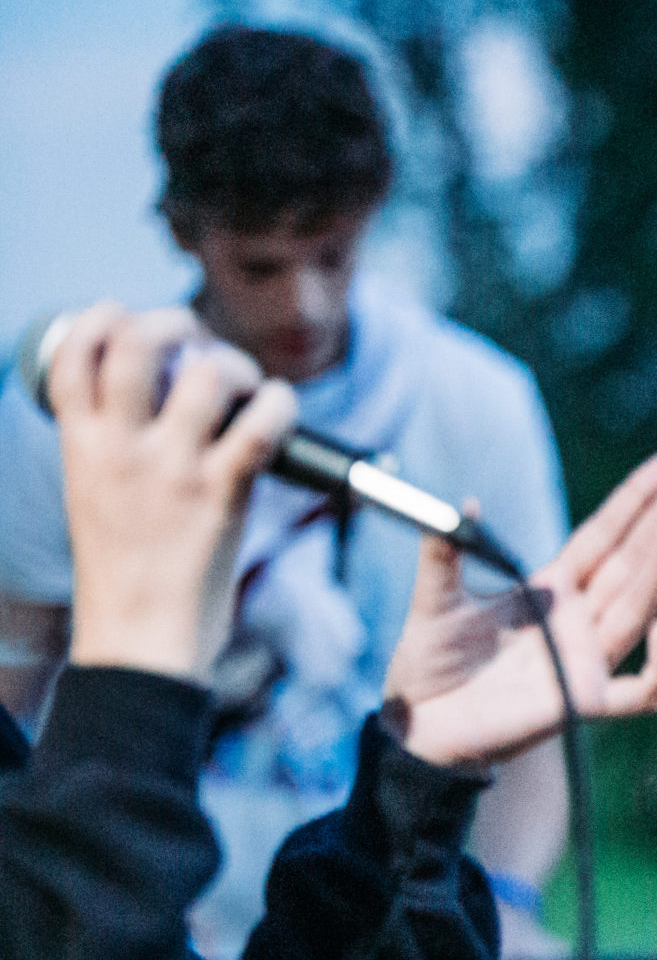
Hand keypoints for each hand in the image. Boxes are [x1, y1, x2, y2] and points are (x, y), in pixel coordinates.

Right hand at [51, 304, 294, 681]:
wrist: (140, 642)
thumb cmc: (124, 577)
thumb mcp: (93, 498)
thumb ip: (113, 451)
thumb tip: (153, 405)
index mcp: (80, 447)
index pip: (73, 354)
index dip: (100, 318)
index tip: (124, 317)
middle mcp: (120, 448)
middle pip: (138, 342)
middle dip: (174, 321)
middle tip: (197, 339)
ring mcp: (171, 469)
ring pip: (206, 372)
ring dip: (236, 364)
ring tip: (245, 385)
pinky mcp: (222, 494)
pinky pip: (260, 425)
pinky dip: (280, 402)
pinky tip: (279, 407)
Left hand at [383, 449, 656, 767]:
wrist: (418, 726)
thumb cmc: (430, 665)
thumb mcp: (435, 597)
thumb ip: (447, 550)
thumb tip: (461, 503)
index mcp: (553, 588)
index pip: (607, 534)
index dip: (639, 498)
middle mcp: (581, 619)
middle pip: (633, 562)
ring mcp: (587, 661)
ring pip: (638, 608)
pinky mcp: (583, 703)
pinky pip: (640, 691)